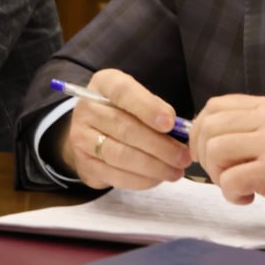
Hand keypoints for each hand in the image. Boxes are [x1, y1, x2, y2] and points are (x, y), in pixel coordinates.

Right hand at [58, 69, 191, 189]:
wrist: (94, 131)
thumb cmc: (125, 111)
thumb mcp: (138, 99)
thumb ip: (155, 109)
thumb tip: (180, 130)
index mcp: (104, 84)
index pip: (123, 92)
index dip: (147, 107)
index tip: (170, 123)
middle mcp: (87, 108)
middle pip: (124, 127)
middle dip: (158, 145)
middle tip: (182, 156)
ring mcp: (81, 137)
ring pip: (119, 154)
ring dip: (152, 166)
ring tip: (175, 171)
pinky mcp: (85, 163)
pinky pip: (114, 175)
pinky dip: (140, 180)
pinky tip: (158, 178)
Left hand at [189, 95, 264, 235]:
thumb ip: (247, 129)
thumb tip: (203, 136)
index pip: (216, 105)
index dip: (200, 131)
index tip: (207, 153)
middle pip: (210, 127)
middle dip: (206, 156)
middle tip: (222, 175)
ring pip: (215, 150)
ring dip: (218, 176)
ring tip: (238, 187)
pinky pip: (230, 179)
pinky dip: (231, 194)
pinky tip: (249, 198)